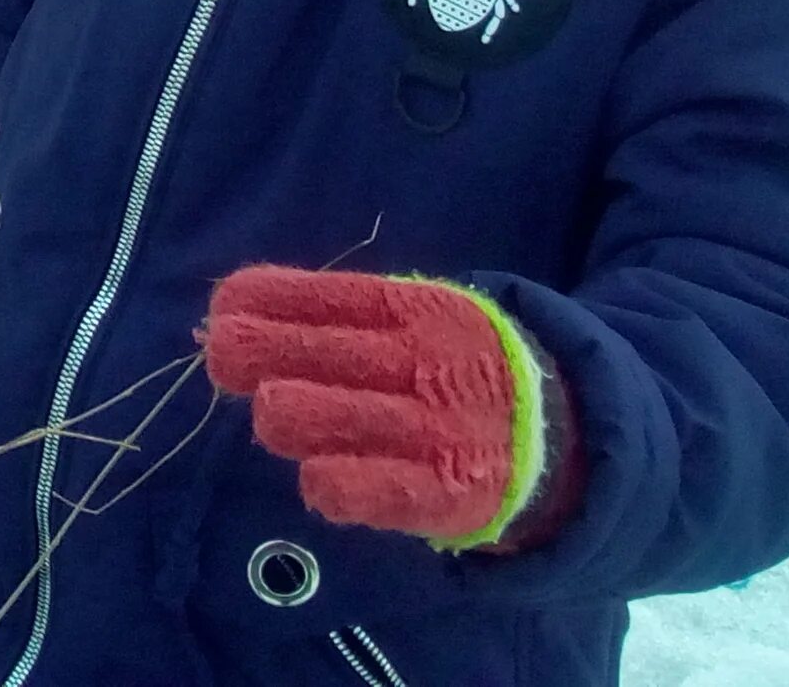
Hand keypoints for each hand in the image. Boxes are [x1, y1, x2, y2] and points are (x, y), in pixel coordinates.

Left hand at [202, 266, 570, 551]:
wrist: (566, 439)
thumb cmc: (455, 371)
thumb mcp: (414, 323)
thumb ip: (334, 319)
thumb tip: (224, 313)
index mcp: (415, 310)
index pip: (325, 296)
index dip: (263, 300)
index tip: (223, 309)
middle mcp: (422, 363)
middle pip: (313, 353)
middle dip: (251, 352)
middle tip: (225, 360)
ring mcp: (433, 428)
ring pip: (321, 416)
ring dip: (282, 414)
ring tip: (278, 414)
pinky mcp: (444, 493)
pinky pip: (367, 490)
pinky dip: (329, 483)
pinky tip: (316, 476)